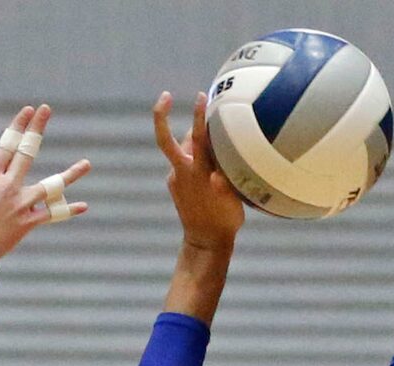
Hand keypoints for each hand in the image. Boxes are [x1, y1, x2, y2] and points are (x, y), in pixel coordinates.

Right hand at [0, 104, 91, 263]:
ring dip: (70, 175)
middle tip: (47, 110)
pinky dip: (67, 210)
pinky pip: (52, 215)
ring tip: (87, 163)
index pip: (6, 144)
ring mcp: (22, 205)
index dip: (18, 125)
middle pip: (27, 152)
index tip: (29, 110)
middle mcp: (9, 187)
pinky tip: (83, 205)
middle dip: (36, 129)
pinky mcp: (28, 223)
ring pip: (50, 186)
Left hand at [153, 91, 242, 251]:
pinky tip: (206, 158)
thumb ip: (225, 181)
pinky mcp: (173, 184)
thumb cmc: (225, 221)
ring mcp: (175, 178)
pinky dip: (192, 155)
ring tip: (204, 129)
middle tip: (165, 95)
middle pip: (165, 140)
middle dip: (161, 116)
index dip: (199, 115)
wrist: (204, 242)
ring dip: (190, 138)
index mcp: (200, 173)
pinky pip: (183, 162)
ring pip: (180, 148)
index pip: (199, 138)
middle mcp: (183, 172)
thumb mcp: (232, 201)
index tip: (201, 96)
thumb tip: (218, 171)